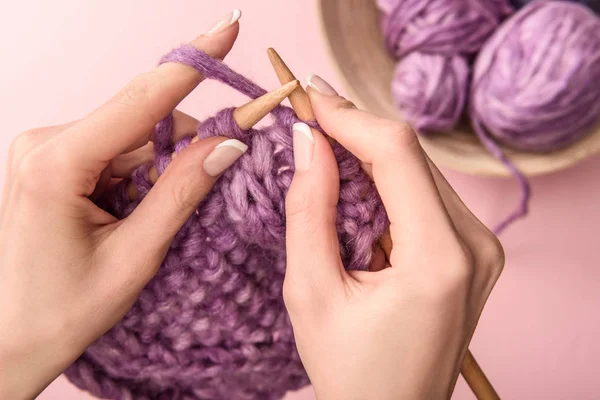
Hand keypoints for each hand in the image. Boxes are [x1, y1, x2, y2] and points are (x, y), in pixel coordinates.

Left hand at [0, 11, 243, 398]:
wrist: (5, 341)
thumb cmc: (57, 310)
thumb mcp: (134, 256)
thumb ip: (182, 192)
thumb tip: (227, 144)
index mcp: (58, 162)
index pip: (142, 99)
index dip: (192, 62)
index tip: (228, 28)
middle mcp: (48, 143)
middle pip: (146, 120)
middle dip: (187, 144)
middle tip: (219, 176)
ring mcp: (50, 150)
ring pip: (137, 138)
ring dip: (165, 168)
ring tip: (153, 223)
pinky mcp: (58, 162)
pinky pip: (120, 153)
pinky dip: (144, 175)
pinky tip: (139, 213)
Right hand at [284, 76, 503, 399]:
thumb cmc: (350, 370)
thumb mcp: (312, 292)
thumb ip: (310, 210)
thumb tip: (309, 142)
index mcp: (440, 259)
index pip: (397, 153)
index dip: (349, 116)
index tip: (307, 98)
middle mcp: (475, 246)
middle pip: (411, 155)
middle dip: (356, 130)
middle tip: (307, 118)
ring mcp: (481, 248)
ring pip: (418, 170)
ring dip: (368, 155)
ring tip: (322, 152)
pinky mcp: (472, 251)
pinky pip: (425, 194)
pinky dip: (386, 181)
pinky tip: (353, 185)